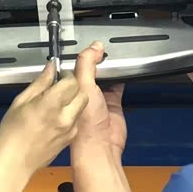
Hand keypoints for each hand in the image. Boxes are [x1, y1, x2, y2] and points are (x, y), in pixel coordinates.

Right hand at [0, 62, 88, 178]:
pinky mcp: (70, 138)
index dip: (65, 75)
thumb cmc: (12, 134)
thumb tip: (50, 68)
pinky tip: (54, 117)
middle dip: (72, 87)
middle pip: (81, 92)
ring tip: (55, 103)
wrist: (14, 163)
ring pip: (81, 106)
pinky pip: (76, 119)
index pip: (71, 81)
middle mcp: (64, 116)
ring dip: (72, 100)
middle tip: (59, 87)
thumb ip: (40, 83)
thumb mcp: (20, 101)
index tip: (58, 75)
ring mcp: (70, 129)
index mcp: (51, 104)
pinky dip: (70, 114)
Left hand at [71, 42, 126, 160]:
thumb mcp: (84, 87)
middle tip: (104, 50)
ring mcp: (98, 97)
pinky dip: (121, 78)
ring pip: (104, 76)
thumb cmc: (85, 125)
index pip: (76, 65)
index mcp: (70, 88)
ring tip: (113, 58)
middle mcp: (83, 92)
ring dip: (109, 69)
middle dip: (97, 60)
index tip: (92, 45)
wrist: (102, 146)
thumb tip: (93, 47)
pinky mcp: (113, 102)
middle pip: (91, 69)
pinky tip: (122, 72)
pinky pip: (117, 85)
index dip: (83, 55)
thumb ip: (86, 65)